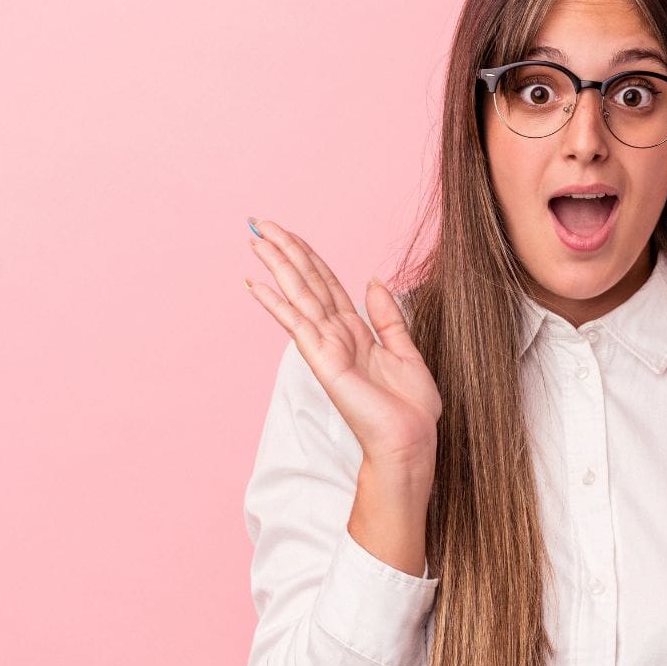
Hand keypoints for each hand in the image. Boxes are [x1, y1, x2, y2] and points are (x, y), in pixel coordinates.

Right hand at [244, 218, 441, 482]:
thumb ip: (388, 316)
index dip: (308, 256)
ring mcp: (326, 347)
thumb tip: (373, 282)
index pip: (326, 284)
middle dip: (285, 251)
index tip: (288, 233)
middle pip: (306, 283)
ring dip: (278, 266)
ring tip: (256, 240)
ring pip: (299, 296)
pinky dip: (276, 303)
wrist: (410, 442)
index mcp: (356, 331)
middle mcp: (336, 335)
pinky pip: (296, 324)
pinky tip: (256, 284)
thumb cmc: (409, 409)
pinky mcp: (324, 361)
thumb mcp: (406, 351)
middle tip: (261, 223)